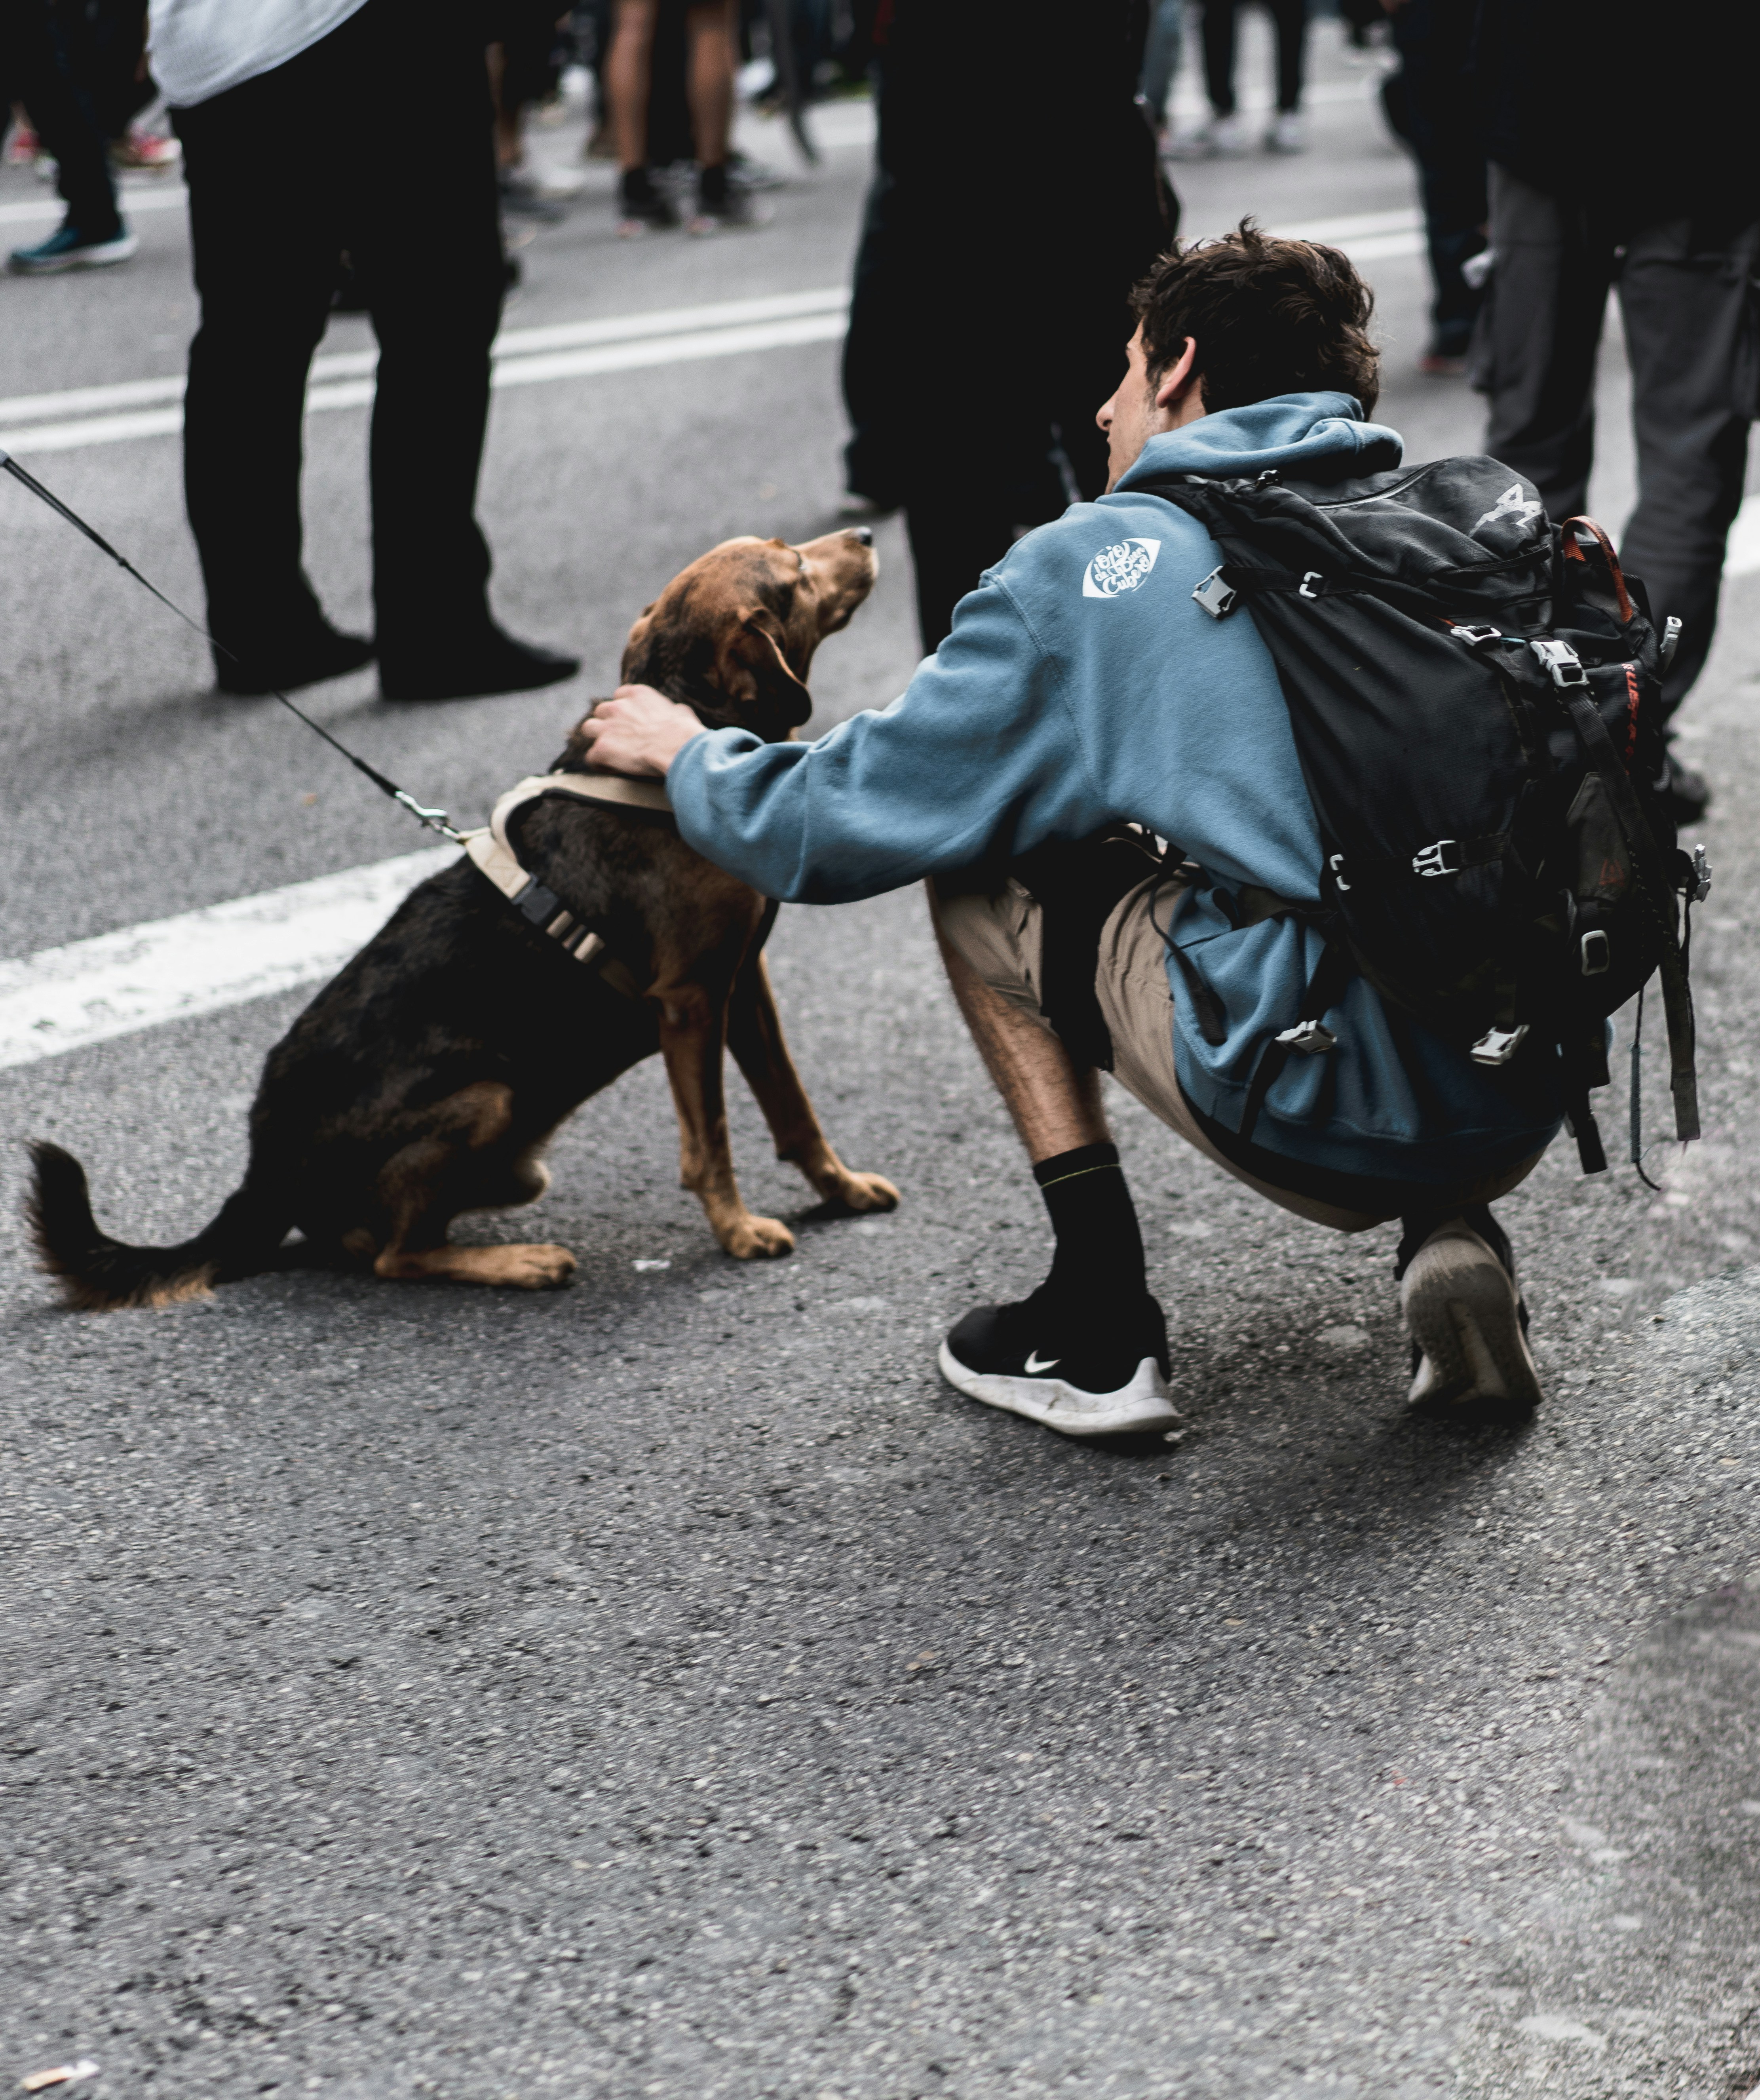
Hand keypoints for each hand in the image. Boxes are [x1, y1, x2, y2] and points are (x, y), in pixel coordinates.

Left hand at [578, 683, 703, 777]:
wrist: (677, 748)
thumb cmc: (684, 732)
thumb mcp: (681, 712)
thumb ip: (671, 710)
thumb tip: (676, 712)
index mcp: (637, 694)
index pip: (620, 696)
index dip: (623, 710)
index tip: (629, 722)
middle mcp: (618, 706)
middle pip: (602, 711)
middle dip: (608, 723)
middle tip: (618, 738)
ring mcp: (607, 727)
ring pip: (589, 728)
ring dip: (597, 739)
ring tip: (608, 752)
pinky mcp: (602, 748)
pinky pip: (591, 756)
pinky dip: (599, 763)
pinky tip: (609, 769)